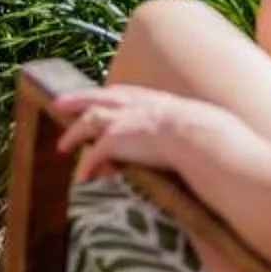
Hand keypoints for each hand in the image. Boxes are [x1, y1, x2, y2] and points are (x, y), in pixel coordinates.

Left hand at [50, 83, 230, 184]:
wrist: (199, 137)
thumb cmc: (208, 135)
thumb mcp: (199, 124)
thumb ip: (194, 127)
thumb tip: (209, 136)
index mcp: (154, 100)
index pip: (125, 92)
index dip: (110, 94)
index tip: (103, 94)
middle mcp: (134, 105)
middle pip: (97, 98)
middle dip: (78, 100)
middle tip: (60, 102)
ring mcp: (122, 120)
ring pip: (88, 123)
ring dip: (74, 135)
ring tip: (62, 146)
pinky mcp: (114, 139)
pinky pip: (93, 155)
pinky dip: (86, 167)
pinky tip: (82, 179)